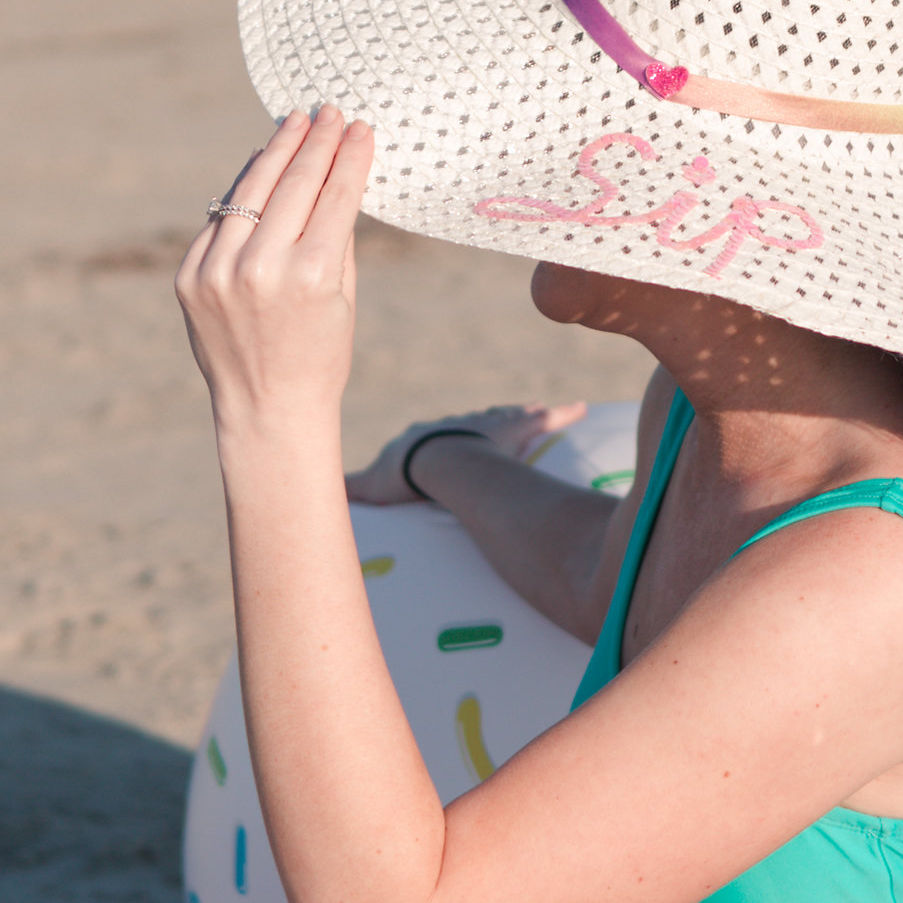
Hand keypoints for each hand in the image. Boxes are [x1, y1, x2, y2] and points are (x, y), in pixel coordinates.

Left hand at [176, 107, 373, 444]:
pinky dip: (242, 190)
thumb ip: (336, 233)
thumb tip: (335, 172)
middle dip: (315, 143)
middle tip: (329, 113)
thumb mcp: (343, 295)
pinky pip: (220, 219)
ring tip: (295, 124)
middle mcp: (261, 268)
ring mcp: (218, 272)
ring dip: (275, 152)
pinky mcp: (189, 277)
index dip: (349, 157)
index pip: (334, 196)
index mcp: (312, 275)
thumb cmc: (320, 353)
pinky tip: (260, 165)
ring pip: (250, 192)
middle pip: (293, 184)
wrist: (267, 407)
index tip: (360, 127)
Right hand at [345, 403, 589, 501]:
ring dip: (526, 416)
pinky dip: (561, 414)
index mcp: (429, 436)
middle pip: (478, 421)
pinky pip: (543, 418)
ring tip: (544, 411)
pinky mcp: (514, 429)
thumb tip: (323, 495)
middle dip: (491, 422)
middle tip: (506, 422)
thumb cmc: (400, 475)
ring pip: (511, 417)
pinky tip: (579, 407)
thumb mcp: (372, 485)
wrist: (429, 463)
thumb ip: (350, 490)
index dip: (450, 436)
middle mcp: (461, 424)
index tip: (458, 437)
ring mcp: (488, 425)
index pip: (441, 434)